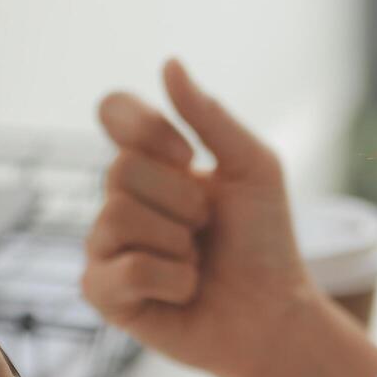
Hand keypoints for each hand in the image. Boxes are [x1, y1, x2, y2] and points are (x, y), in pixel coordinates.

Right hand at [84, 59, 314, 376]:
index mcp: (152, 162)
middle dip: (182, 200)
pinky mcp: (103, 293)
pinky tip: (183, 291)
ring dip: (179, 245)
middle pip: (121, 169)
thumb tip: (169, 63)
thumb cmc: (264, 242)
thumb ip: (210, 117)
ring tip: (195, 263)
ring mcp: (105, 246)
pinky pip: (125, 270)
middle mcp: (119, 199)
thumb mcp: (253, 167)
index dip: (147, 127)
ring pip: (117, 217)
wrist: (273, 312)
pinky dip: (171, 280)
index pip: (114, 111)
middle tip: (206, 229)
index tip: (187, 156)